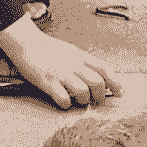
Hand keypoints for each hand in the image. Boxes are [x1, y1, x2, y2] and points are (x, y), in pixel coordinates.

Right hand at [0, 14, 121, 108]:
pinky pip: (62, 98)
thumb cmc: (48, 48)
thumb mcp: (71, 51)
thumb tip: (99, 74)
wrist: (26, 42)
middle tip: (98, 102)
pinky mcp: (47, 82)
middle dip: (101, 95)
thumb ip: (84, 62)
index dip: (116, 81)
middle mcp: (74, 65)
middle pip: (97, 82)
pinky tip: (64, 103)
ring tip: (80, 102)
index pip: (105, 68)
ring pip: (83, 91)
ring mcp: (61, 73)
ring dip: (84, 100)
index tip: (120, 92)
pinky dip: (66, 104)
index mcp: (81, 57)